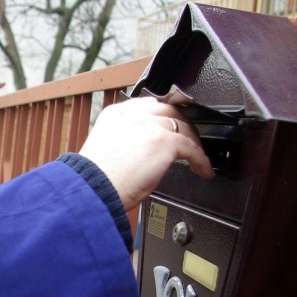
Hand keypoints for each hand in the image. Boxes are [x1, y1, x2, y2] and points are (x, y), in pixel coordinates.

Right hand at [79, 97, 213, 210]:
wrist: (94, 190)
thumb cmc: (96, 180)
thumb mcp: (107, 150)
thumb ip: (126, 142)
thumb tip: (144, 152)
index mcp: (115, 115)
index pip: (147, 106)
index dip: (162, 116)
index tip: (168, 127)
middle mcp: (133, 115)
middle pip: (168, 110)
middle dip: (181, 124)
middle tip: (188, 139)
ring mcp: (150, 125)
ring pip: (182, 127)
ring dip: (192, 142)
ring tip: (196, 157)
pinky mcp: (164, 141)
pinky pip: (192, 148)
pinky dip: (200, 160)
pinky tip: (202, 170)